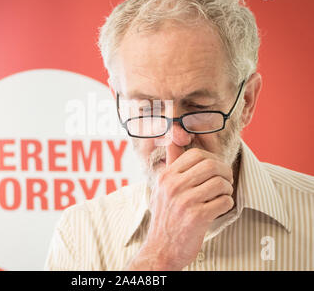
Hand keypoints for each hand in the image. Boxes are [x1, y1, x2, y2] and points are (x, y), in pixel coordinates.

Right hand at [126, 145, 233, 270]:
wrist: (160, 249)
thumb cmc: (165, 218)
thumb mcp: (161, 188)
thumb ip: (170, 164)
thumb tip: (173, 140)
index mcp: (166, 176)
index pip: (196, 154)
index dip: (212, 159)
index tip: (216, 169)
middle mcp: (173, 186)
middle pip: (211, 165)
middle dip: (225, 172)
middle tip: (226, 182)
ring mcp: (185, 201)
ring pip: (220, 183)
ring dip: (228, 190)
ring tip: (222, 196)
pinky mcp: (197, 217)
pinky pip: (224, 201)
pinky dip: (227, 204)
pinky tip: (219, 209)